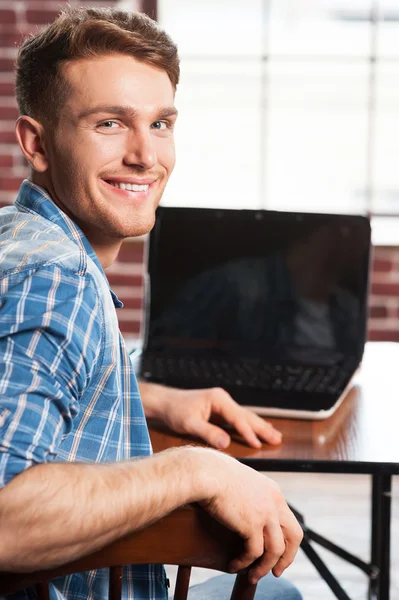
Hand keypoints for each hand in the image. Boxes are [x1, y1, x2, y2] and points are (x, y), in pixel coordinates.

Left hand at [139, 382, 281, 448]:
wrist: (166, 402)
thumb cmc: (176, 410)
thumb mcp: (189, 423)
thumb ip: (208, 432)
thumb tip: (225, 443)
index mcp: (218, 399)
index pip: (237, 418)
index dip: (248, 432)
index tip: (258, 444)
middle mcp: (223, 399)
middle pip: (246, 415)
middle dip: (262, 428)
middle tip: (277, 438)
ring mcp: (223, 404)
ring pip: (245, 416)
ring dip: (259, 426)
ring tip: (275, 435)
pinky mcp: (221, 410)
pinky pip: (239, 419)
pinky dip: (250, 425)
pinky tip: (258, 429)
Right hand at [193, 447, 302, 582]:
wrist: (206, 473)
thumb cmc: (215, 472)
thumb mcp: (241, 481)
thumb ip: (248, 494)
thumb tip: (242, 507)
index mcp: (273, 491)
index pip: (289, 520)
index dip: (286, 540)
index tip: (278, 553)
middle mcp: (274, 502)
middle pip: (294, 536)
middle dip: (286, 557)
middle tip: (276, 572)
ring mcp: (266, 514)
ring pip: (275, 550)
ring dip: (264, 567)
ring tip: (252, 577)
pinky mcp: (252, 525)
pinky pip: (254, 553)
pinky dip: (244, 563)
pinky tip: (234, 566)